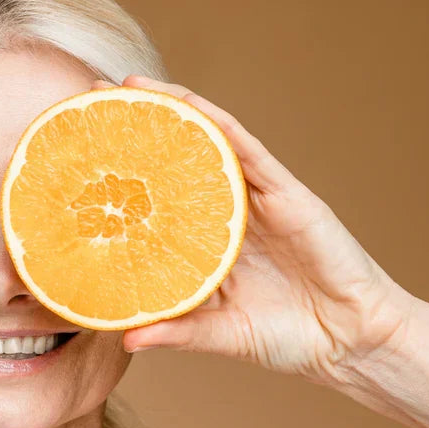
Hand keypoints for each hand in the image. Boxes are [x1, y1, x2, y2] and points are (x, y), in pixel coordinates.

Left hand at [98, 75, 417, 390]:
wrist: (349, 341)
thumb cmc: (288, 338)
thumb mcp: (220, 335)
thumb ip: (177, 331)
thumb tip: (125, 341)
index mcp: (208, 244)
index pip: (158, 198)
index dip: (123, 175)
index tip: (80, 158)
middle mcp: (228, 213)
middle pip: (176, 159)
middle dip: (136, 129)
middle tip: (90, 101)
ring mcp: (257, 199)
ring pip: (209, 141)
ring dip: (170, 109)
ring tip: (127, 86)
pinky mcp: (287, 194)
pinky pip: (247, 150)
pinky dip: (216, 123)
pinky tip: (185, 103)